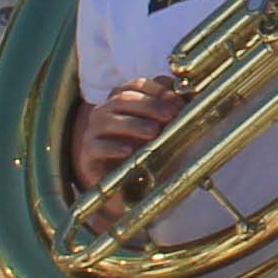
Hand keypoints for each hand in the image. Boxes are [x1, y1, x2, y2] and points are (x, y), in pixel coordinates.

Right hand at [74, 71, 187, 191]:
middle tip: (171, 115)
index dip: (158, 91)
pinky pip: (96, 147)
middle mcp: (105, 112)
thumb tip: (189, 97)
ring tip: (154, 132)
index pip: (137, 85)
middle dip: (150, 105)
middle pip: (123, 98)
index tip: (179, 103)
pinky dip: (113, 147)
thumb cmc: (148, 156)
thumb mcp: (165, 133)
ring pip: (107, 119)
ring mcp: (94, 132)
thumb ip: (172, 114)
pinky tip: (129, 151)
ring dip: (133, 124)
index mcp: (123, 101)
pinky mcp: (88, 156)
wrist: (130, 192)